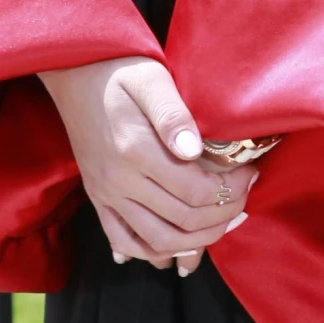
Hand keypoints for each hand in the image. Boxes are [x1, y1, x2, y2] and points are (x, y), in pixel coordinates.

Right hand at [39, 56, 256, 275]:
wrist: (73, 72)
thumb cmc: (118, 69)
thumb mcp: (151, 78)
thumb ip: (173, 114)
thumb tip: (195, 150)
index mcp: (134, 149)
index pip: (194, 190)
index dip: (230, 190)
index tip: (250, 173)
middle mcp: (118, 180)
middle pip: (182, 221)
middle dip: (223, 215)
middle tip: (244, 196)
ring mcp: (105, 194)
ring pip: (157, 242)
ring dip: (196, 243)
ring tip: (222, 223)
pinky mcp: (97, 198)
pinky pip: (124, 241)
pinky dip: (151, 254)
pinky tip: (174, 250)